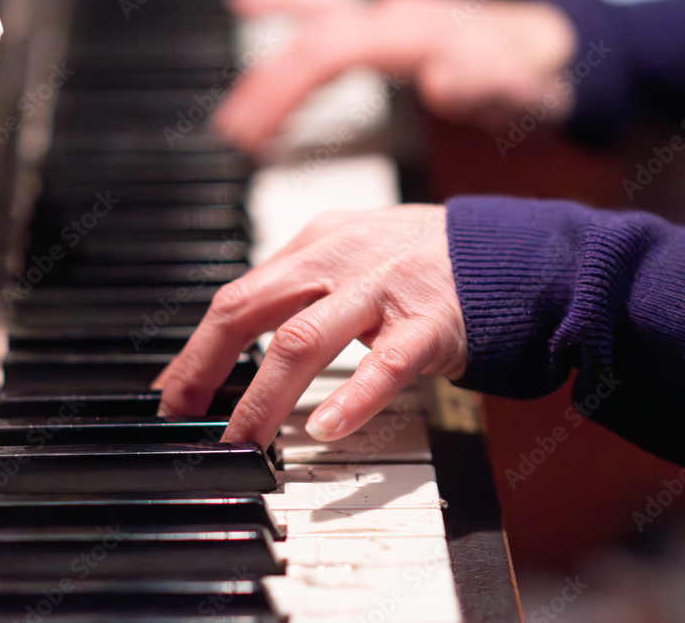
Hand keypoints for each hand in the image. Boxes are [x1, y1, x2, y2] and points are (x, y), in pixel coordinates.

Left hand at [154, 205, 467, 447]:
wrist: (510, 253)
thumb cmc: (421, 261)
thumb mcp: (351, 253)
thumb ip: (300, 290)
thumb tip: (236, 343)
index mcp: (315, 244)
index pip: (237, 296)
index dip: (197, 349)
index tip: (174, 395)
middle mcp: (340, 258)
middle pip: (251, 310)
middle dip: (208, 368)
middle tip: (187, 420)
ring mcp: (384, 288)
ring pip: (304, 340)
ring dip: (262, 397)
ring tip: (241, 442)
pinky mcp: (429, 321)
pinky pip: (385, 362)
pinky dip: (351, 397)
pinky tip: (324, 429)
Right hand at [215, 0, 577, 153]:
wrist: (554, 53)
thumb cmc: (533, 79)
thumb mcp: (521, 92)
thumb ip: (484, 87)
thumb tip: (443, 80)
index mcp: (414, 34)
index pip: (327, 55)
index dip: (283, 91)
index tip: (254, 130)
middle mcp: (393, 17)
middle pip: (309, 46)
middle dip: (265, 89)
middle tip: (233, 134)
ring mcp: (388, 16)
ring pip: (310, 34)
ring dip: (268, 72)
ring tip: (234, 113)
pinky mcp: (388, 25)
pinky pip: (328, 12)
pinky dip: (284, 8)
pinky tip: (248, 6)